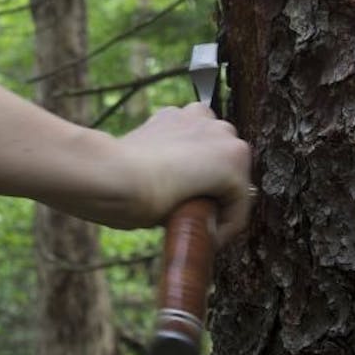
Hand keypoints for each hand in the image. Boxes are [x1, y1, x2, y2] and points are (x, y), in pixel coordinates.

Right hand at [91, 103, 253, 241]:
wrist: (116, 176)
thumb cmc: (115, 178)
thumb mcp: (142, 167)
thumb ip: (163, 170)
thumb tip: (175, 196)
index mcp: (174, 116)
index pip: (199, 146)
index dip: (194, 178)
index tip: (181, 204)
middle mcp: (200, 116)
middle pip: (221, 157)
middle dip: (212, 186)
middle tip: (192, 215)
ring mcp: (219, 134)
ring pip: (234, 178)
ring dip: (221, 202)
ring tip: (200, 227)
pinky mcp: (232, 160)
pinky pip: (239, 202)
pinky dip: (228, 224)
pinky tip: (208, 238)